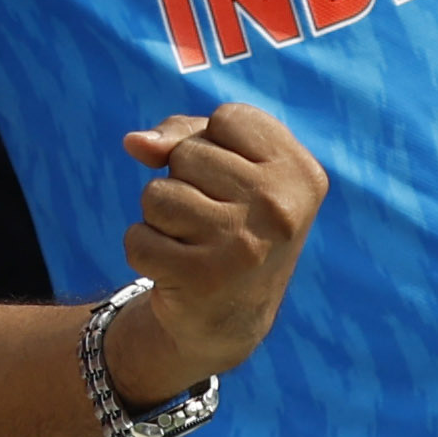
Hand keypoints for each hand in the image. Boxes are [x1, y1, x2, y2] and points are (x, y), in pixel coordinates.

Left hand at [102, 102, 323, 398]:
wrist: (229, 318)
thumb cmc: (227, 225)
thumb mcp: (226, 169)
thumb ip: (183, 135)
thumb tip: (135, 143)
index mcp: (302, 175)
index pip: (228, 118)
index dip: (212, 144)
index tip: (234, 181)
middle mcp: (281, 209)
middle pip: (187, 155)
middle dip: (185, 183)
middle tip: (213, 222)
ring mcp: (243, 245)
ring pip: (156, 194)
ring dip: (160, 218)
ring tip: (195, 243)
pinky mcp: (203, 278)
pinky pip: (136, 237)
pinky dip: (144, 251)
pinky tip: (177, 270)